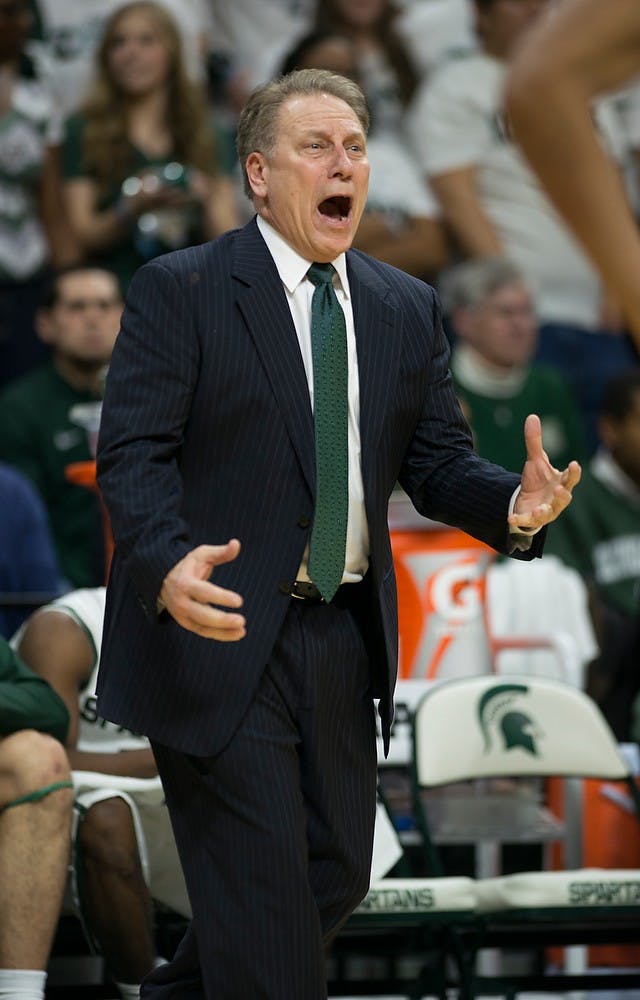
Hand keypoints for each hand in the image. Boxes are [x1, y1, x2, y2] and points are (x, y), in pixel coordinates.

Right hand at [159, 539, 245, 640]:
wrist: (164, 580)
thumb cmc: (189, 566)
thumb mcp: (201, 555)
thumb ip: (220, 552)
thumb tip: (236, 544)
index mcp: (184, 583)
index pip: (203, 592)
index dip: (221, 597)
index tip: (239, 601)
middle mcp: (181, 601)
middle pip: (201, 614)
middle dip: (221, 619)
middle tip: (241, 620)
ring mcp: (182, 615)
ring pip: (202, 627)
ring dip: (223, 631)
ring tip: (242, 631)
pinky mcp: (187, 623)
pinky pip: (204, 632)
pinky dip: (220, 635)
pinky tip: (237, 634)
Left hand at [508, 414, 580, 530]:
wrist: (528, 501)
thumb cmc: (538, 480)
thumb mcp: (535, 460)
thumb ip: (534, 441)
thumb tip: (532, 416)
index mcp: (561, 482)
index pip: (571, 477)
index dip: (573, 472)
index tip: (573, 464)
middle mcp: (557, 498)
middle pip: (565, 497)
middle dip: (563, 494)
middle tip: (559, 489)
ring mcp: (547, 510)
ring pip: (549, 512)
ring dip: (544, 511)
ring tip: (539, 509)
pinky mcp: (532, 519)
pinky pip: (527, 521)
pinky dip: (520, 520)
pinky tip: (511, 518)